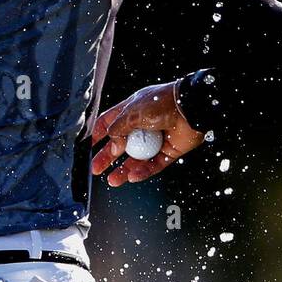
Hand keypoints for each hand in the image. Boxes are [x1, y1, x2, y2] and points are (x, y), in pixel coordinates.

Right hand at [90, 80, 204, 185]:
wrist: (191, 107)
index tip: (90, 146)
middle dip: (108, 157)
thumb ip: (118, 128)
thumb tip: (112, 141)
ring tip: (113, 180)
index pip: (111, 122)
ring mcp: (156, 139)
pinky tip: (133, 176)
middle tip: (97, 168)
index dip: (99, 133)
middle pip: (121, 144)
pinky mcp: (169, 151)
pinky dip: (143, 171)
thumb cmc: (164, 102)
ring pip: (137, 158)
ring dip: (124, 170)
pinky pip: (154, 164)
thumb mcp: (133, 112)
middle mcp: (144, 124)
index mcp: (133, 109)